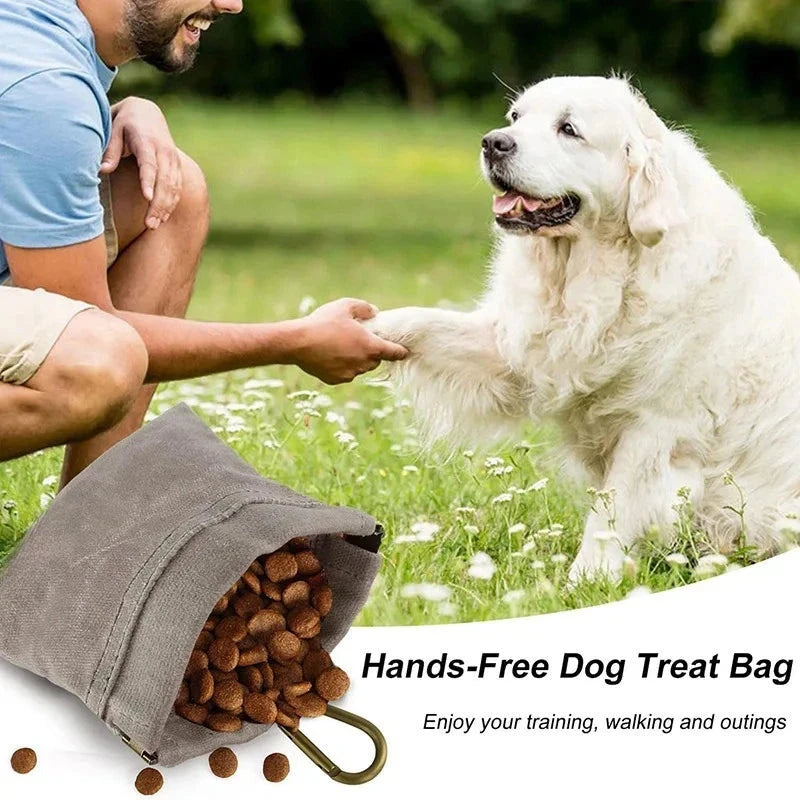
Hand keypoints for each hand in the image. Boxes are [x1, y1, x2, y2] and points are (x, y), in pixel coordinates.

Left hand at [100, 98, 181, 230]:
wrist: (148, 113)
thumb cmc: (125, 123)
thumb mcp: (113, 131)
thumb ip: (110, 151)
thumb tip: (102, 170)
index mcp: (147, 141)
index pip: (150, 164)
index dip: (149, 181)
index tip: (146, 198)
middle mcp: (164, 151)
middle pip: (165, 181)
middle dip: (158, 204)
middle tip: (148, 224)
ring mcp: (173, 160)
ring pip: (173, 187)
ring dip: (165, 208)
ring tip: (153, 225)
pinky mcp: (177, 167)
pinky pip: (177, 188)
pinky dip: (171, 204)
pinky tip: (162, 218)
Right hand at [290, 298, 407, 384]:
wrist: (297, 343)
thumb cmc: (323, 322)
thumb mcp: (345, 306)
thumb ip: (364, 308)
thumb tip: (374, 312)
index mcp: (371, 346)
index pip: (394, 352)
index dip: (400, 351)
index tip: (404, 351)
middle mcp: (363, 363)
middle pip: (375, 360)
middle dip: (371, 352)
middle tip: (357, 340)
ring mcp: (350, 374)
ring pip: (359, 368)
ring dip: (356, 359)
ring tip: (340, 346)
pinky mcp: (337, 380)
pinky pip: (345, 374)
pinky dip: (341, 366)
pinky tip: (329, 355)